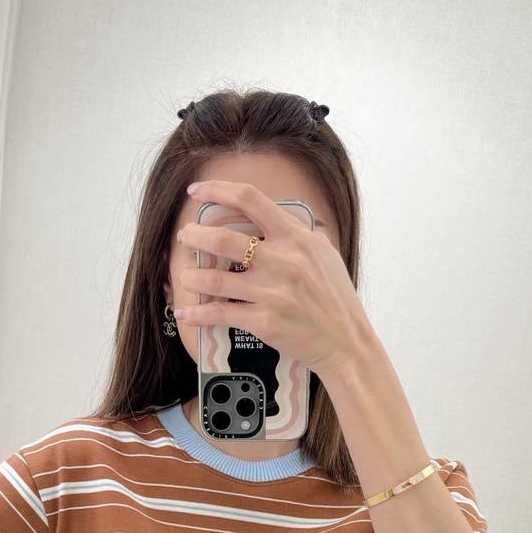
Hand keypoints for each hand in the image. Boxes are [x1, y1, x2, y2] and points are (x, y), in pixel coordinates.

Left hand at [174, 178, 373, 377]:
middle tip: (185, 237)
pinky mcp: (264, 322)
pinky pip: (220, 313)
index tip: (196, 191)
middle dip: (195, 235)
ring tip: (185, 276)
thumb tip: (276, 218)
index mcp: (296, 238)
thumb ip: (300, 234)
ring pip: (215, 278)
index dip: (217, 190)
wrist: (346, 342)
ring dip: (191, 276)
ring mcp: (272, 292)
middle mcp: (282, 260)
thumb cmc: (336, 299)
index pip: (250, 200)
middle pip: (223, 238)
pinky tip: (185, 311)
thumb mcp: (326, 255)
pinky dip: (198, 312)